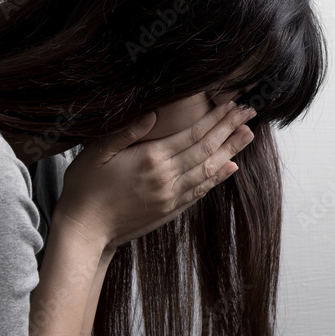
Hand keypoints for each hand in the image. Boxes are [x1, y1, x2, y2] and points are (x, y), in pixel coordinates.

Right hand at [55, 101, 255, 250]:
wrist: (85, 230)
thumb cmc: (84, 188)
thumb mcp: (96, 153)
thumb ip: (125, 132)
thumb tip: (152, 113)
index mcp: (150, 158)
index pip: (193, 133)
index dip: (216, 118)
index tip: (233, 105)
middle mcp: (167, 177)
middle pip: (207, 149)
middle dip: (230, 129)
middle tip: (250, 113)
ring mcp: (171, 196)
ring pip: (209, 170)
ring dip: (231, 150)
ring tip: (247, 134)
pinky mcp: (171, 209)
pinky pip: (201, 191)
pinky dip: (218, 178)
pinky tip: (231, 166)